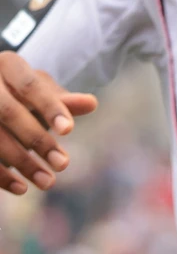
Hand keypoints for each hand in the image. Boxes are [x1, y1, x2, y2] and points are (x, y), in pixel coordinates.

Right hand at [0, 51, 96, 194]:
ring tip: (47, 182)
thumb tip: (91, 103)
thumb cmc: (21, 95)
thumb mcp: (41, 94)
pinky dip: (0, 174)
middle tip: (64, 164)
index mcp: (8, 65)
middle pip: (8, 112)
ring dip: (20, 162)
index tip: (69, 131)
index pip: (30, 85)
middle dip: (37, 140)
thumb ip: (62, 101)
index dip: (50, 107)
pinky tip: (20, 188)